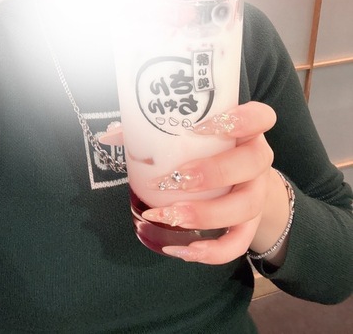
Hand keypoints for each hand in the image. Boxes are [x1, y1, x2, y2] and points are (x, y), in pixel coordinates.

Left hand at [102, 103, 287, 265]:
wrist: (242, 178)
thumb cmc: (209, 148)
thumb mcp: (189, 134)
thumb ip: (152, 130)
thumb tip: (109, 134)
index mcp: (246, 128)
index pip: (261, 117)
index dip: (239, 120)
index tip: (200, 127)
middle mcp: (258, 159)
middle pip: (253, 163)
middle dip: (212, 173)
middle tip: (174, 178)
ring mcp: (258, 192)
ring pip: (247, 206)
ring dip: (206, 214)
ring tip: (170, 215)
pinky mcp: (251, 223)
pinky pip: (240, 242)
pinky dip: (213, 251)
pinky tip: (183, 249)